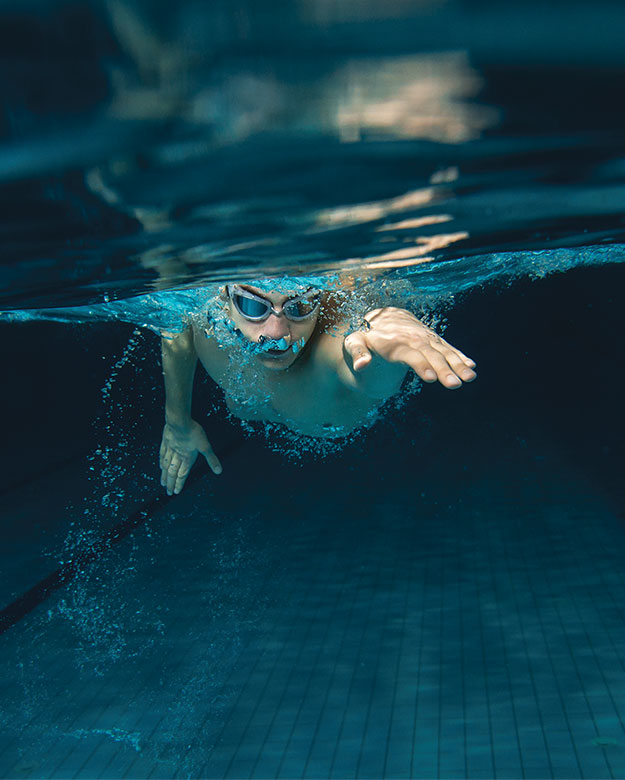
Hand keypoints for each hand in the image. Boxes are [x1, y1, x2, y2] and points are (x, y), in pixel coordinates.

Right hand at [159, 420, 221, 494]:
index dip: (179, 484)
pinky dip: (161, 462)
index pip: (183, 474)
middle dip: (171, 483)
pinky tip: (161, 466)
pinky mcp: (165, 442)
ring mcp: (170, 449)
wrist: (179, 422)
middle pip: (173, 473)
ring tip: (163, 483)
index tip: (176, 492)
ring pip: (166, 466)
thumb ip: (211, 459)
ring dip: (165, 475)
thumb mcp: (206, 446)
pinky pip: (162, 455)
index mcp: (187, 458)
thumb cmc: (193, 433)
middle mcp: (177, 456)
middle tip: (168, 492)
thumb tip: (218, 471)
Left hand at [343, 307, 475, 388]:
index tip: (431, 378)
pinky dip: (459, 356)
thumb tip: (361, 364)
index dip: (420, 365)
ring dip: (458, 364)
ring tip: (470, 377)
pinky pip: (448, 348)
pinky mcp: (433, 340)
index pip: (410, 354)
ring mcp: (425, 338)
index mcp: (394, 341)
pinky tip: (471, 366)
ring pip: (444, 351)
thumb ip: (356, 352)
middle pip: (431, 354)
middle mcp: (413, 337)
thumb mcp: (354, 342)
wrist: (381, 317)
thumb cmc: (365, 335)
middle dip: (444, 369)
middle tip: (454, 384)